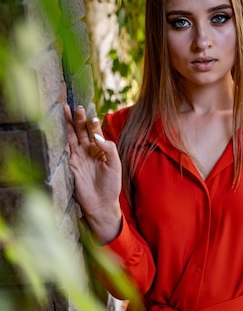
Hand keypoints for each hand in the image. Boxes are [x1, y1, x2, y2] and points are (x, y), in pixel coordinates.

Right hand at [64, 104, 122, 243]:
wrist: (102, 204)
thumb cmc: (111, 185)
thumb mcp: (115, 165)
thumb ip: (109, 148)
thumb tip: (96, 135)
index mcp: (100, 149)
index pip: (95, 131)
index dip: (92, 123)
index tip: (91, 116)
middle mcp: (88, 150)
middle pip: (81, 130)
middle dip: (78, 118)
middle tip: (76, 106)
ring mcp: (78, 157)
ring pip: (72, 136)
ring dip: (68, 124)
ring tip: (66, 109)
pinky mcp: (70, 165)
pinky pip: (65, 149)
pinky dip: (62, 138)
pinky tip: (59, 128)